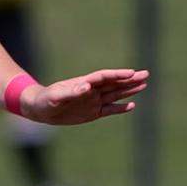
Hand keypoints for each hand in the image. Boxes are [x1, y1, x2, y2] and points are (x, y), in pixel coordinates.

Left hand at [21, 68, 148, 124]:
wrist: (40, 109)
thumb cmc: (46, 100)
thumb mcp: (56, 96)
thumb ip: (71, 92)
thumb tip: (86, 87)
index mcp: (84, 83)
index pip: (104, 77)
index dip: (117, 75)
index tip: (131, 73)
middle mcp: (92, 90)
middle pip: (114, 83)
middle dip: (129, 79)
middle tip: (146, 74)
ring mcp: (93, 101)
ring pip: (115, 94)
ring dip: (129, 90)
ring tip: (144, 85)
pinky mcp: (93, 112)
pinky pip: (109, 109)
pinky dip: (120, 108)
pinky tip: (132, 105)